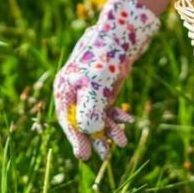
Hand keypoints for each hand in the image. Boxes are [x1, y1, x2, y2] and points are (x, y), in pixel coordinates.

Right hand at [53, 0, 159, 159]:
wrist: (120, 36)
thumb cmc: (104, 58)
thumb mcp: (96, 85)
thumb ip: (91, 109)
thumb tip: (90, 132)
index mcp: (64, 90)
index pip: (69, 121)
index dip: (77, 139)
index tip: (85, 156)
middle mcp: (75, 93)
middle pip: (83, 122)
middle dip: (95, 139)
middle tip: (105, 156)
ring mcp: (89, 92)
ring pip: (97, 117)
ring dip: (110, 130)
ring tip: (122, 142)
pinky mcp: (102, 90)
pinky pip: (108, 108)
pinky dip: (118, 116)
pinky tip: (129, 121)